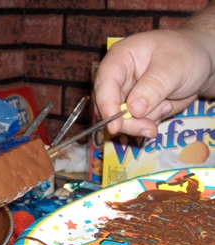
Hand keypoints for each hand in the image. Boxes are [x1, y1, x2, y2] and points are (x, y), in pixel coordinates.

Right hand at [93, 28, 211, 136]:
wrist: (202, 63)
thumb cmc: (187, 54)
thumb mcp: (173, 67)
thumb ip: (153, 87)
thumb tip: (134, 109)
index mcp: (119, 59)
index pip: (104, 84)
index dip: (106, 106)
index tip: (115, 126)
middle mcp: (117, 78)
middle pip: (107, 107)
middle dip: (128, 121)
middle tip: (149, 128)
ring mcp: (125, 95)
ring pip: (121, 120)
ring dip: (145, 120)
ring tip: (167, 104)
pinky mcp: (135, 109)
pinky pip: (135, 124)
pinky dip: (151, 122)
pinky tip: (165, 106)